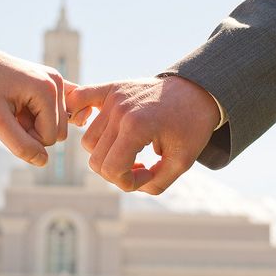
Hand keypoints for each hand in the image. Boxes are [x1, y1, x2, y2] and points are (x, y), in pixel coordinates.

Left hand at [0, 44, 67, 165]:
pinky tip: (22, 107)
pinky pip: (54, 112)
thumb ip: (20, 144)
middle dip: (31, 131)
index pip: (50, 138)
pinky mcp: (49, 82)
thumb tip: (44, 162)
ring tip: (11, 107)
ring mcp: (55, 80)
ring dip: (32, 124)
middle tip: (8, 113)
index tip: (5, 120)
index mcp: (48, 90)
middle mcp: (56, 82)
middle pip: (57, 132)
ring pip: (55, 125)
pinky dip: (37, 116)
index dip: (25, 138)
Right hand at [66, 76, 219, 193]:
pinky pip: (78, 100)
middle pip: (96, 160)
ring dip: (105, 154)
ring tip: (129, 150)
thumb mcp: (182, 162)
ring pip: (88, 141)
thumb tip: (131, 186)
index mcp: (136, 128)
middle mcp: (119, 111)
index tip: (148, 174)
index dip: (128, 183)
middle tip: (140, 166)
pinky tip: (94, 126)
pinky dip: (78, 116)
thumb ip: (156, 183)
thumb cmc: (192, 126)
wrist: (198, 91)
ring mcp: (112, 98)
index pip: (111, 170)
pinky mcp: (110, 89)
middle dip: (117, 172)